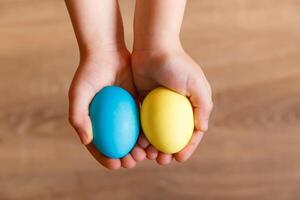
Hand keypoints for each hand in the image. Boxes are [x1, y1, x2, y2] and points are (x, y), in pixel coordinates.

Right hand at [68, 49, 145, 169]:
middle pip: (117, 145)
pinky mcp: (135, 104)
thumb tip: (86, 141)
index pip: (98, 146)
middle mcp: (108, 120)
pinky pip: (141, 121)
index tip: (115, 164)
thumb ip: (78, 116)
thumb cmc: (89, 71)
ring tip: (145, 154)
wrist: (107, 51)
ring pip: (131, 136)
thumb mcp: (78, 93)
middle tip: (133, 161)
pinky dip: (146, 131)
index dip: (105, 159)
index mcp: (93, 121)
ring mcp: (122, 113)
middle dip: (125, 158)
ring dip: (138, 148)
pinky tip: (153, 139)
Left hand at [131, 46, 212, 164]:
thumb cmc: (177, 64)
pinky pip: (143, 123)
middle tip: (160, 160)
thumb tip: (202, 129)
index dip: (187, 148)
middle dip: (168, 151)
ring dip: (153, 146)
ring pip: (157, 133)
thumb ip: (203, 106)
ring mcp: (159, 106)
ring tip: (148, 155)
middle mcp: (175, 108)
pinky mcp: (144, 102)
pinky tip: (137, 143)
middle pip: (173, 136)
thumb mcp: (196, 84)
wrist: (153, 47)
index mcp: (190, 105)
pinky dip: (141, 134)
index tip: (179, 159)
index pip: (191, 132)